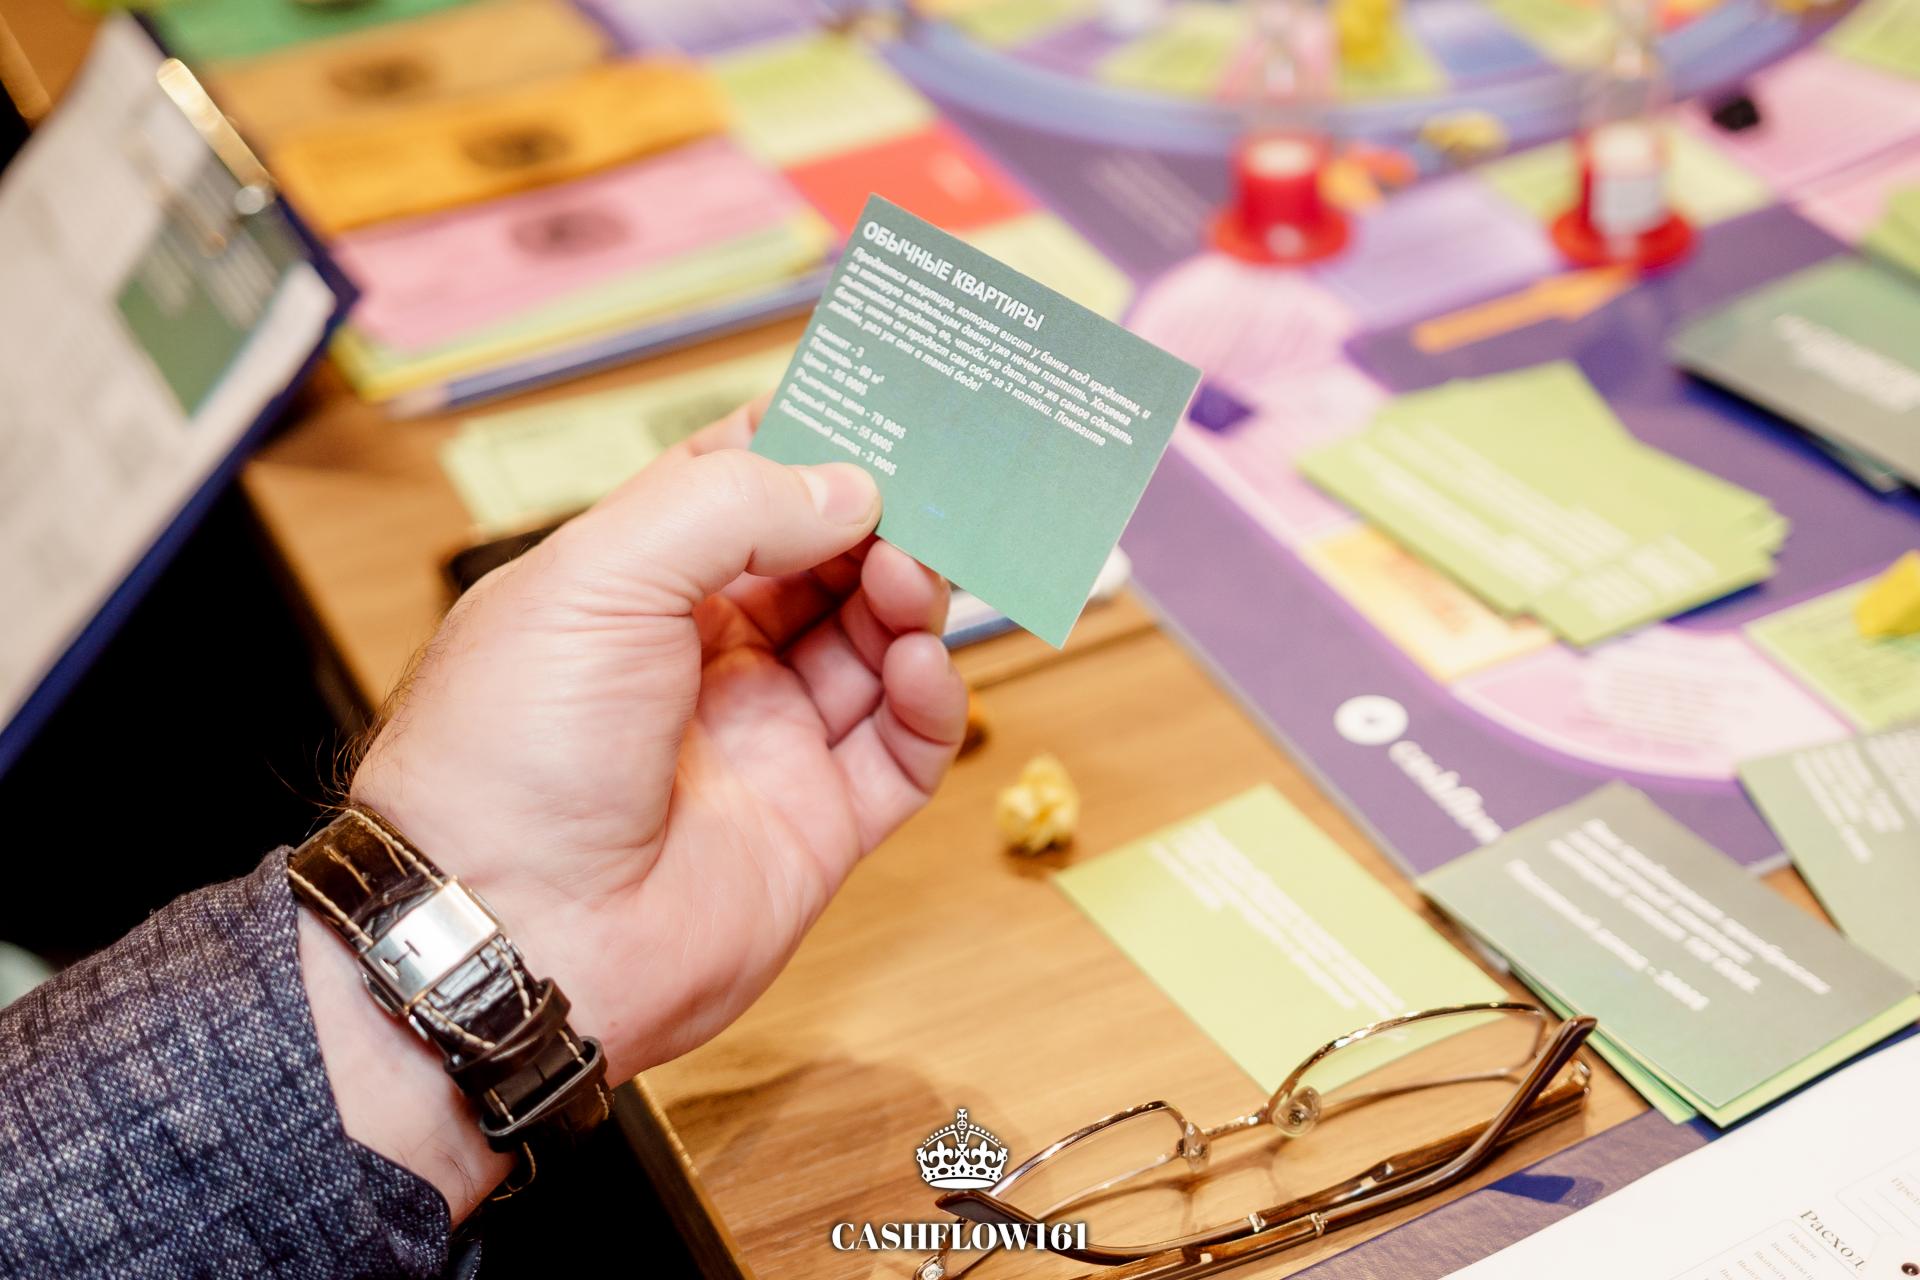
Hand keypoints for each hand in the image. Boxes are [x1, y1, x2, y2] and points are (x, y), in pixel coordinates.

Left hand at [304, 398, 966, 1213]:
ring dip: (908, 599)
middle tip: (934, 490)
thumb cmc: (511, 749)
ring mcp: (766, 741)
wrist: (505, 937)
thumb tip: (850, 485)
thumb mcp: (597, 578)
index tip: (883, 405)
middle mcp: (704, 658)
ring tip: (913, 579)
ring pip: (873, 645)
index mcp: (634, 587)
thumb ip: (728, 508)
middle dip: (880, 520)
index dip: (809, 446)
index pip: (740, 491)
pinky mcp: (818, 826)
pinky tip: (918, 668)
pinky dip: (929, 702)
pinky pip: (903, 751)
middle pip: (825, 563)